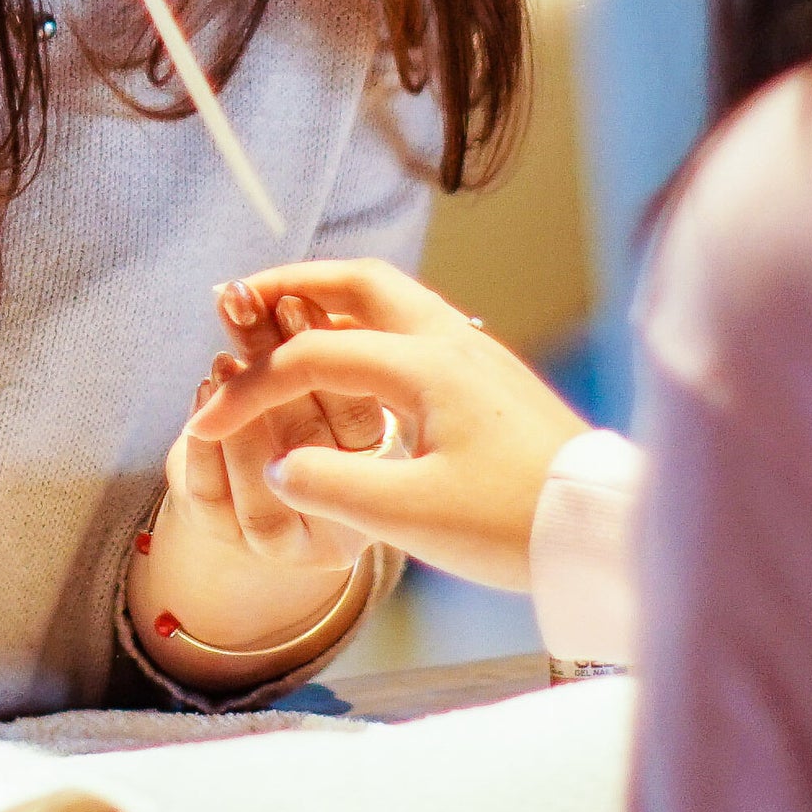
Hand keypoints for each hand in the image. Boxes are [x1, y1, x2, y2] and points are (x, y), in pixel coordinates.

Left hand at [161, 287, 392, 572]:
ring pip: (267, 489)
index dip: (326, 355)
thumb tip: (282, 290)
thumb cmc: (299, 427)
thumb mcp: (316, 386)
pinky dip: (204, 448)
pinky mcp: (232, 546)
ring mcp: (290, 545)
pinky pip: (214, 501)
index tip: (292, 298)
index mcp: (386, 478)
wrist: (252, 499)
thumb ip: (311, 350)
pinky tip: (200, 394)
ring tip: (223, 358)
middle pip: (312, 445)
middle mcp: (346, 522)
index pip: (363, 421)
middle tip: (245, 307)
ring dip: (240, 415)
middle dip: (274, 365)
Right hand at [185, 259, 593, 595]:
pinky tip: (355, 369)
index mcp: (424, 365)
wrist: (605, 529)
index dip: (248, 391)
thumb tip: (280, 462)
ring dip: (331, 302)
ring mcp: (476, 355)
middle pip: (357, 282)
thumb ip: (331, 484)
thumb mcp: (411, 517)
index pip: (310, 358)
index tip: (205, 426)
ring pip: (391, 300)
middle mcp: (450, 342)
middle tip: (238, 301)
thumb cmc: (515, 524)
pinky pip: (414, 329)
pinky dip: (367, 329)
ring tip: (284, 323)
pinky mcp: (492, 380)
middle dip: (290, 286)